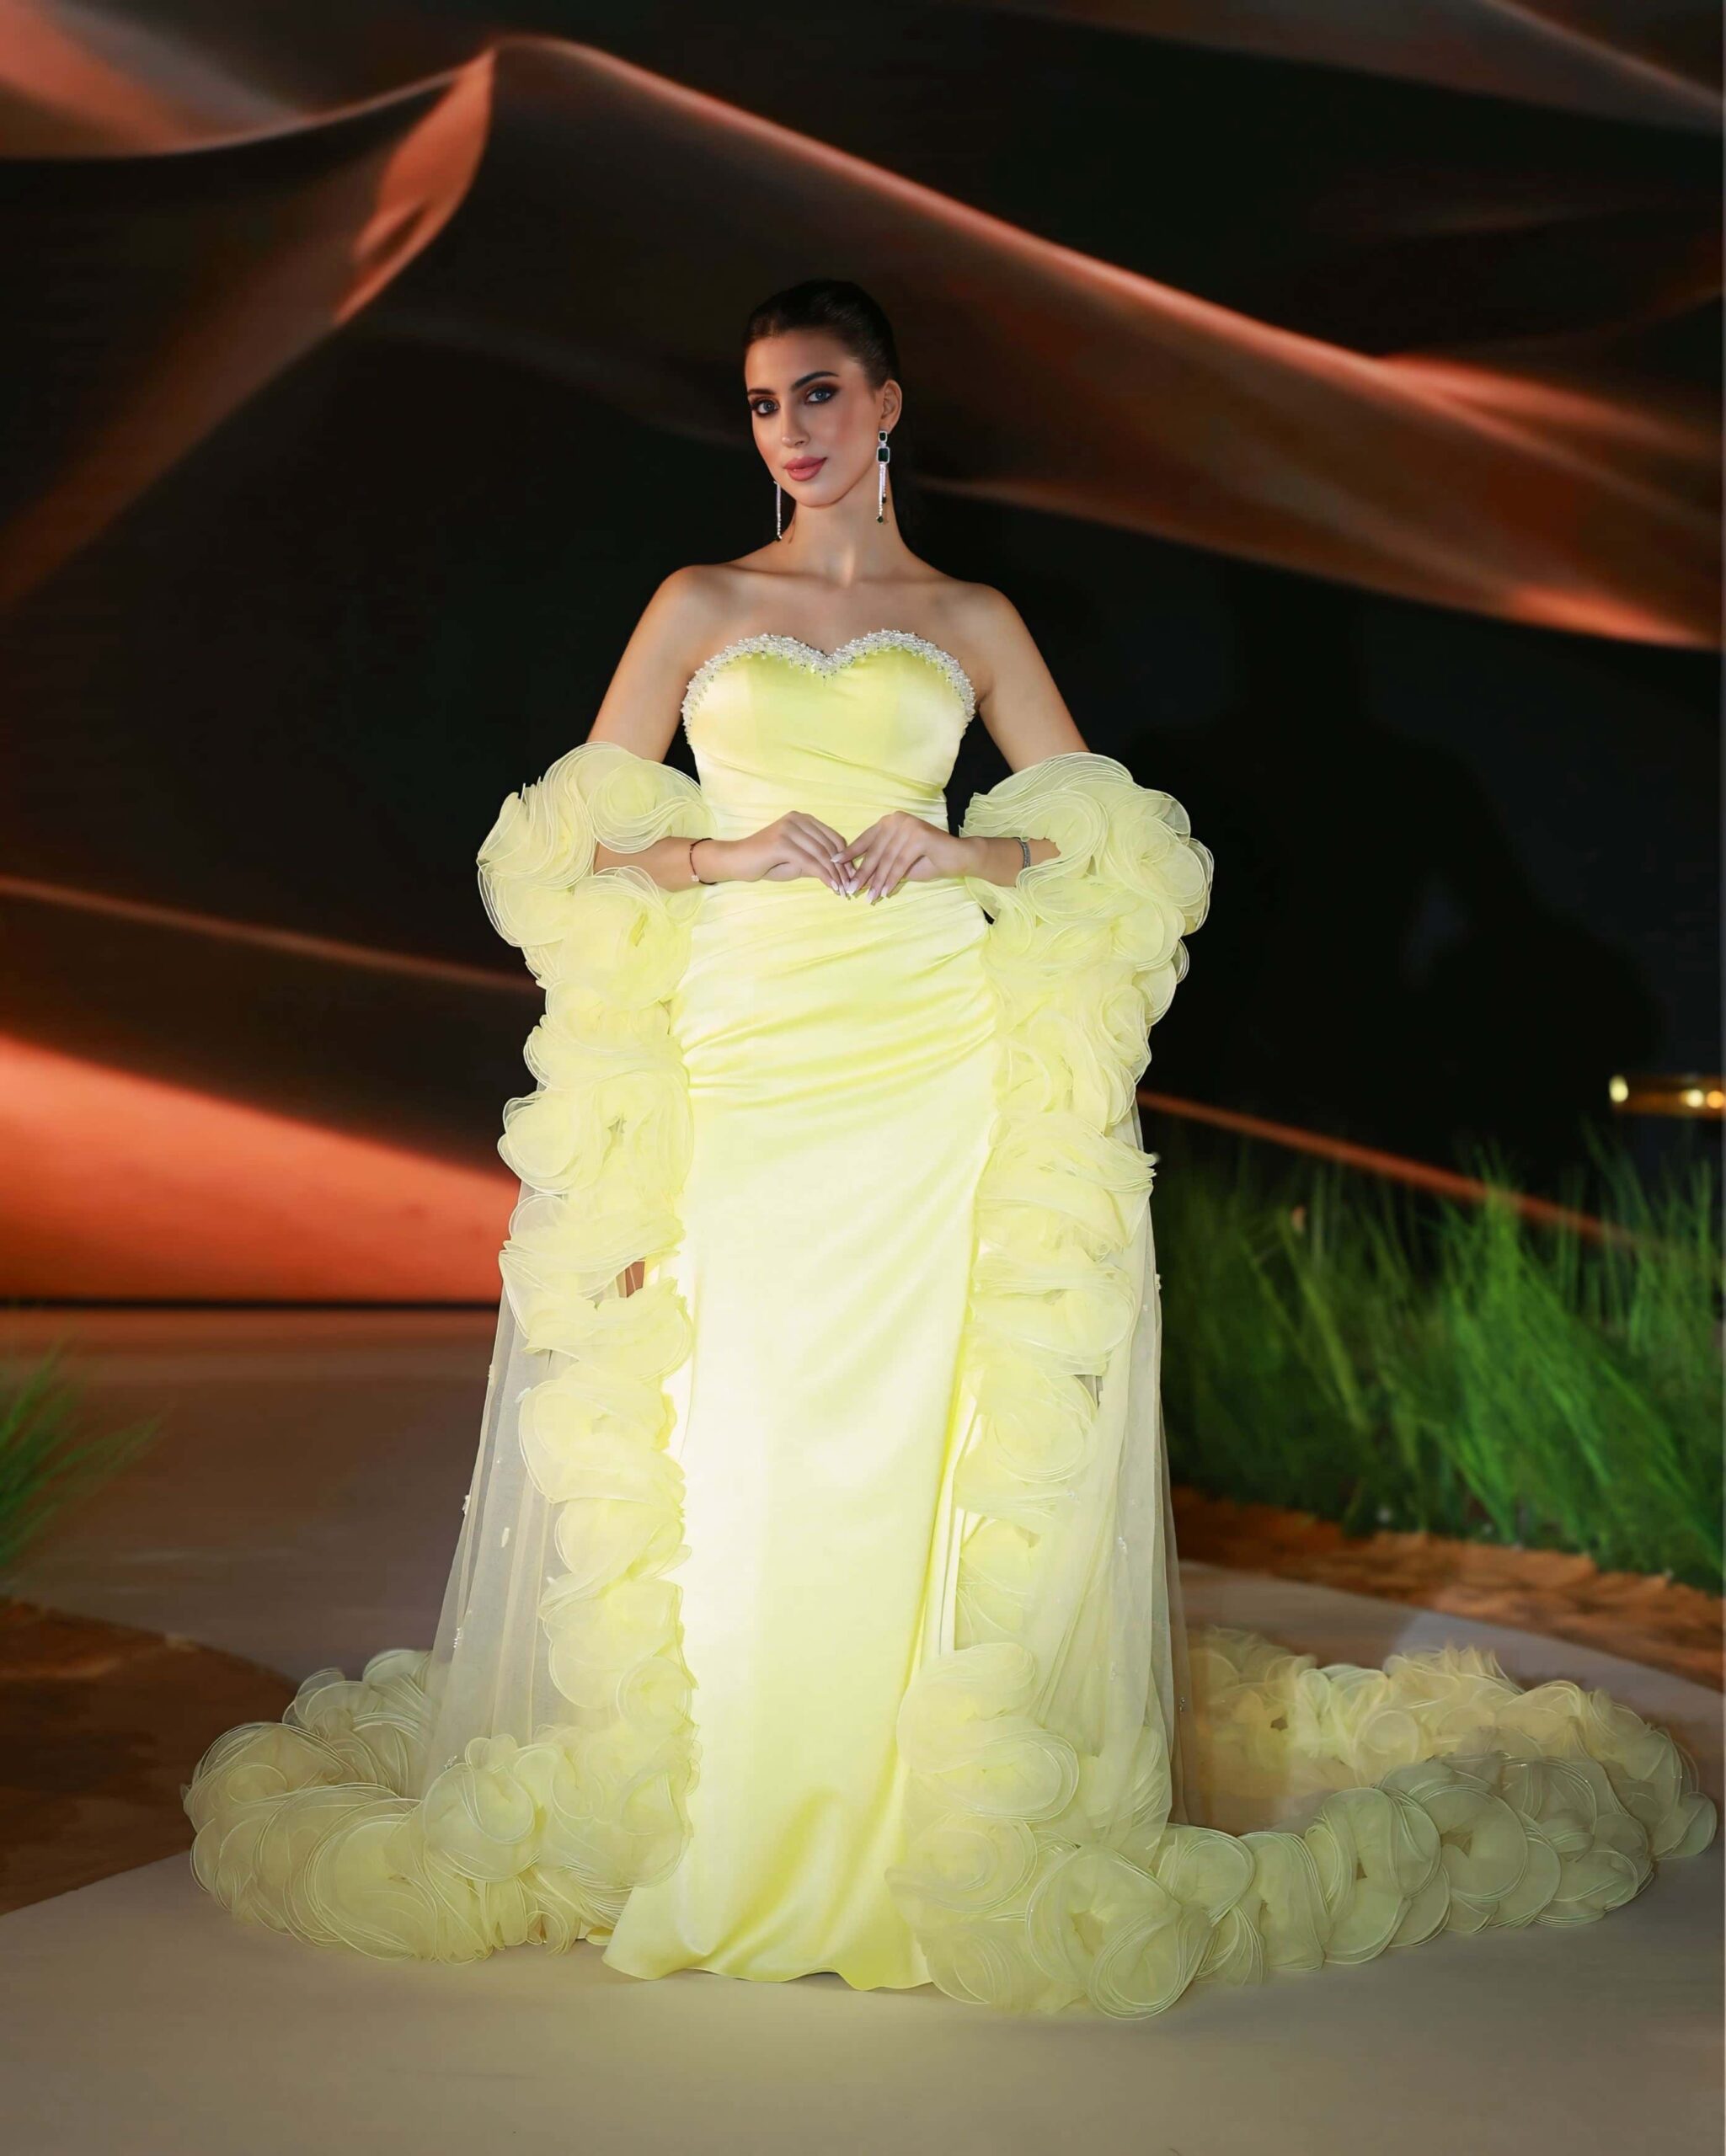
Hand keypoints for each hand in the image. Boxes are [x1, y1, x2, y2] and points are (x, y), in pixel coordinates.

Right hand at [716, 812, 852, 892]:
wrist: (736, 862)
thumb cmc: (764, 863)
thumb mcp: (796, 861)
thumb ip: (816, 861)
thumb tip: (841, 872)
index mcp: (802, 819)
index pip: (832, 837)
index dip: (845, 857)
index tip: (852, 875)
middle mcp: (797, 819)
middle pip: (829, 846)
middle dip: (842, 868)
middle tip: (850, 886)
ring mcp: (789, 829)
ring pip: (822, 854)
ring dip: (835, 874)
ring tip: (842, 890)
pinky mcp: (783, 843)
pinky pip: (810, 862)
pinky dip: (823, 876)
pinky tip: (831, 887)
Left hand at [841, 814, 973, 901]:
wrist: (960, 857)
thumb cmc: (929, 859)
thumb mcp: (899, 861)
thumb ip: (881, 863)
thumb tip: (858, 878)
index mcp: (890, 821)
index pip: (866, 839)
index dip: (850, 853)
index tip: (835, 864)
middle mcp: (898, 819)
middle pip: (875, 851)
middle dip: (862, 873)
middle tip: (851, 890)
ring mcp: (909, 826)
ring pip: (887, 859)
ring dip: (877, 881)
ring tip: (869, 897)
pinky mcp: (920, 836)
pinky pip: (900, 863)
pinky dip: (891, 880)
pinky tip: (885, 892)